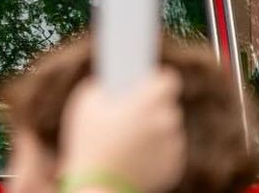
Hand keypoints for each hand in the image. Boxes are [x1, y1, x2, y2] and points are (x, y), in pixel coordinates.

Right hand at [60, 69, 184, 192]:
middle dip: (151, 106)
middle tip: (130, 111)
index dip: (156, 77)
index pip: (168, 79)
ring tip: (130, 135)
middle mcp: (165, 122)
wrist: (99, 187)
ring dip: (154, 128)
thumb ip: (104, 85)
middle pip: (166, 104)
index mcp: (147, 102)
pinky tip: (135, 153)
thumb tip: (110, 82)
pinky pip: (167, 150)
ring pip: (167, 128)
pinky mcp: (173, 166)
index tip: (147, 79)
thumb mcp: (86, 102)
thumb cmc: (90, 144)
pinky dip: (156, 150)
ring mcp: (171, 146)